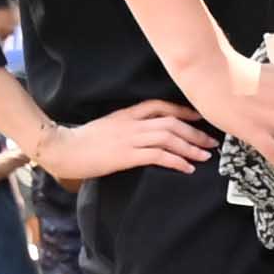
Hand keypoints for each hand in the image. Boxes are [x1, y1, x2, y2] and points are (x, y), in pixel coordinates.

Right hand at [35, 102, 211, 182]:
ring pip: (168, 137)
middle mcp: (131, 123)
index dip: (183, 111)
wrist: (62, 149)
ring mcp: (129, 138)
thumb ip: (129, 126)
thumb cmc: (84, 141)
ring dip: (191, 147)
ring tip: (205, 156)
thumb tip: (151, 134)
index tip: (199, 118)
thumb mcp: (109, 126)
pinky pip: (158, 155)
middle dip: (195, 132)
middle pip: (171, 122)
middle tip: (211, 142)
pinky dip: (177, 161)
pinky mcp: (126, 155)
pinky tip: (187, 168)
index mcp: (126, 114)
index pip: (159, 105)